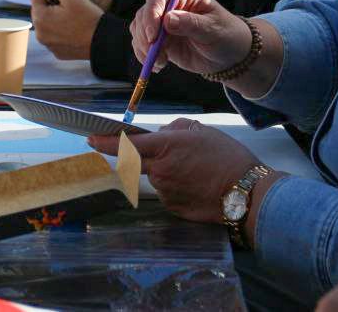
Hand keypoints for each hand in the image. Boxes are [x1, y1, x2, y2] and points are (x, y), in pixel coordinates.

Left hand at [25, 0, 100, 59]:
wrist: (105, 41)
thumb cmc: (88, 18)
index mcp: (41, 18)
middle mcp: (40, 33)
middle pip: (39, 9)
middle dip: (47, 1)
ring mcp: (48, 44)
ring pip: (46, 22)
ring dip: (53, 15)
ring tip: (70, 13)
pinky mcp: (56, 51)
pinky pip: (54, 35)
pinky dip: (59, 28)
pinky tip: (72, 25)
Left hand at [88, 120, 258, 223]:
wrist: (247, 193)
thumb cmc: (228, 158)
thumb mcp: (202, 131)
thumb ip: (175, 129)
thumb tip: (160, 134)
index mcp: (165, 147)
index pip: (126, 144)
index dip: (105, 142)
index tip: (90, 139)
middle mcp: (160, 171)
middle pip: (137, 163)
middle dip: (141, 158)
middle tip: (169, 157)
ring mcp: (165, 192)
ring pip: (156, 178)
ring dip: (166, 173)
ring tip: (196, 172)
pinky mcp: (173, 208)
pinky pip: (167, 193)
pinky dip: (177, 188)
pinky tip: (197, 186)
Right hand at [130, 0, 250, 74]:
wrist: (228, 55)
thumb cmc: (226, 36)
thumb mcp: (213, 30)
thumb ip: (191, 24)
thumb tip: (167, 19)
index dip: (153, 13)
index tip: (153, 35)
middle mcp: (170, 5)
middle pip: (145, 12)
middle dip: (145, 33)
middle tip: (154, 53)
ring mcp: (162, 21)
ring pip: (139, 28)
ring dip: (143, 46)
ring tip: (161, 62)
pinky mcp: (158, 38)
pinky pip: (141, 43)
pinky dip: (144, 55)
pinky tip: (158, 66)